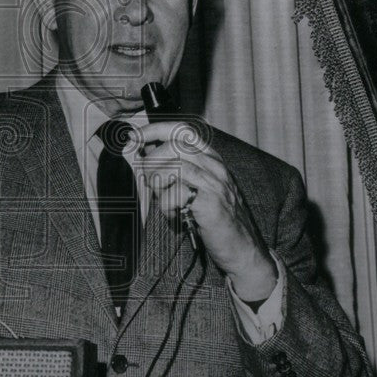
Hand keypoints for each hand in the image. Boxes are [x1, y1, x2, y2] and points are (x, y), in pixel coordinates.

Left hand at [134, 121, 277, 301]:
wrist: (242, 248)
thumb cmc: (216, 220)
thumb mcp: (199, 188)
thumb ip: (178, 172)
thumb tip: (145, 158)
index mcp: (211, 159)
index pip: (182, 130)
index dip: (154, 129)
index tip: (135, 137)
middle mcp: (214, 166)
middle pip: (173, 145)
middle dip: (151, 160)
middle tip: (148, 180)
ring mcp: (215, 183)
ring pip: (173, 166)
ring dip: (158, 184)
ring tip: (163, 200)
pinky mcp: (211, 202)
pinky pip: (175, 194)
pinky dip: (166, 206)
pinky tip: (174, 216)